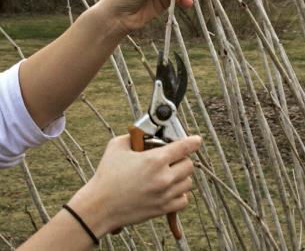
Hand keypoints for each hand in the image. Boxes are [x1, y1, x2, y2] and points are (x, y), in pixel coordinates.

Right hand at [69, 135, 201, 236]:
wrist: (100, 206)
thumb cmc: (107, 175)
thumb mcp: (117, 146)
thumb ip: (133, 136)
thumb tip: (141, 133)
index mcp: (155, 160)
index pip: (184, 147)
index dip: (193, 141)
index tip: (197, 140)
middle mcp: (164, 177)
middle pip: (189, 165)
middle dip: (182, 159)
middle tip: (171, 159)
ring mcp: (165, 195)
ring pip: (188, 182)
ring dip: (181, 176)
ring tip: (168, 174)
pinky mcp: (163, 209)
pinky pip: (184, 200)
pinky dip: (179, 193)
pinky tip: (168, 189)